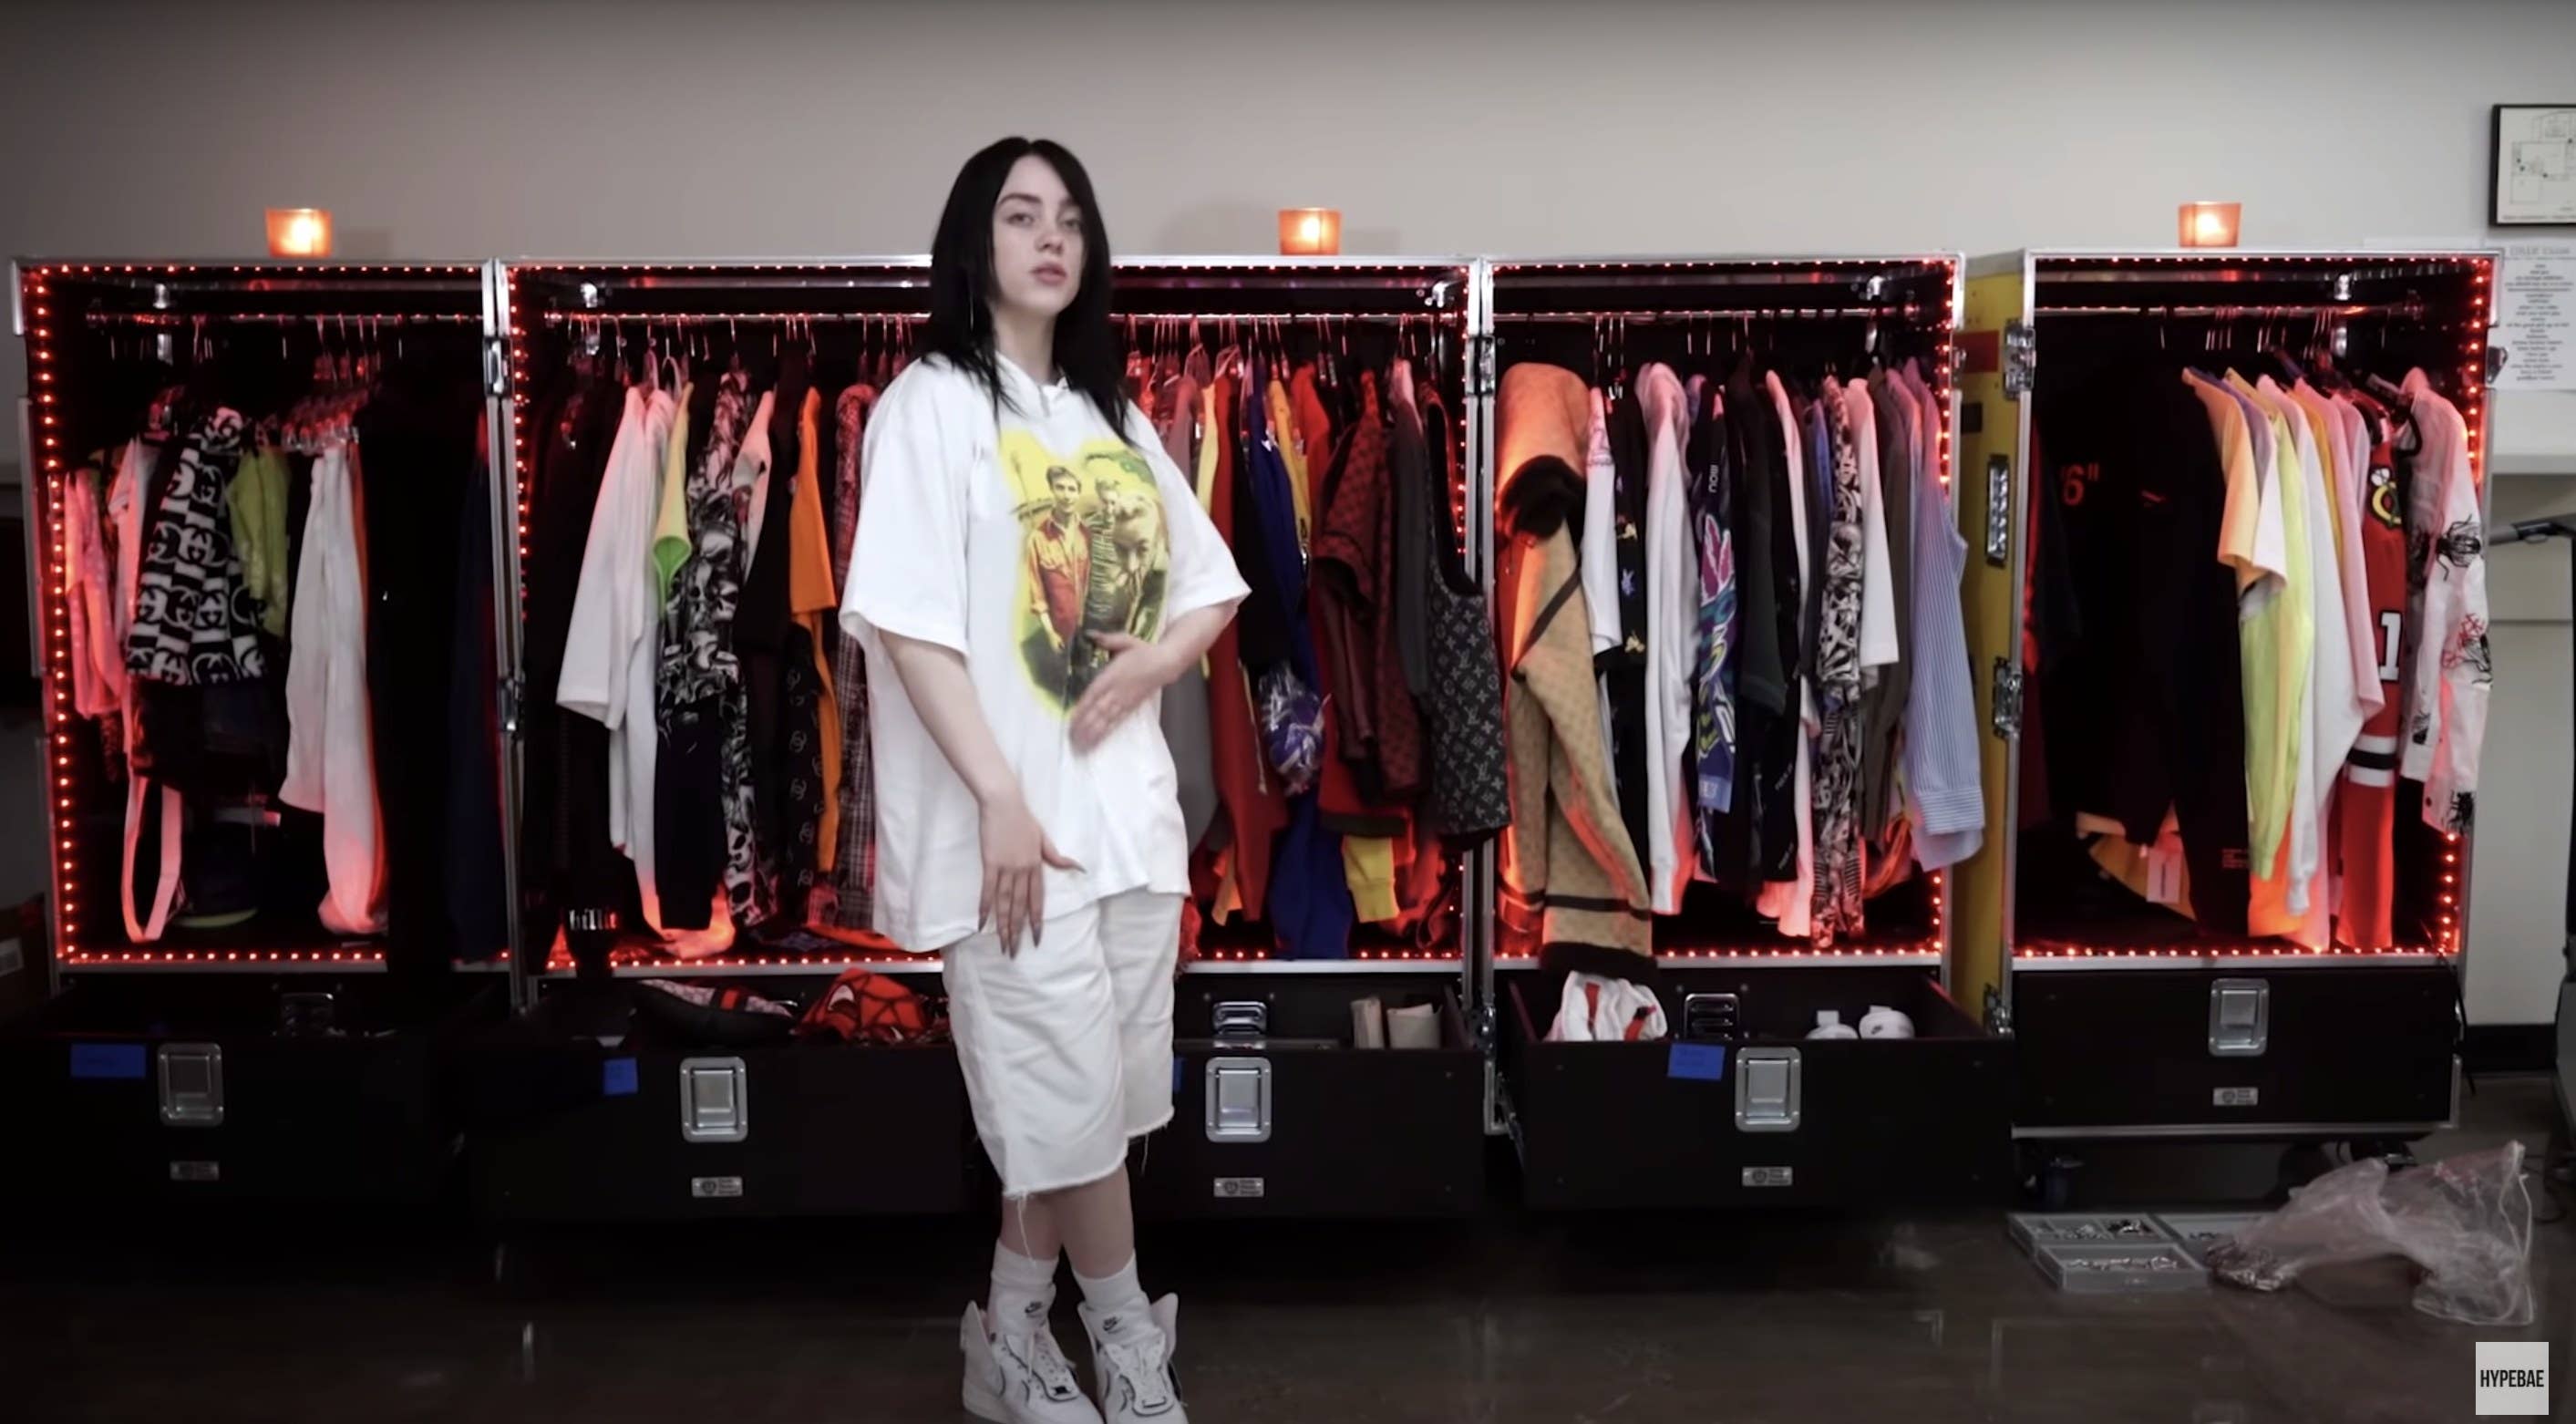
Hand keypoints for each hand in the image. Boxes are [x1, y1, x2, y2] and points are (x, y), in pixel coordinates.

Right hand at [979, 792, 1081, 954]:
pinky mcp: (990, 863)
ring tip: (1002, 944)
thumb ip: (1058, 857)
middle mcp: (1023, 870)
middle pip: (1021, 906)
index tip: (1036, 939)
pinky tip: (981, 924)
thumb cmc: (1023, 819)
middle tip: (1014, 952)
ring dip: (1003, 925)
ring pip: (1005, 902)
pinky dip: (984, 908)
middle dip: (1017, 931)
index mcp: (1037, 866)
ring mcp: (1006, 868)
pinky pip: (987, 890)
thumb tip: (1079, 868)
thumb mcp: (1044, 839)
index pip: (1038, 900)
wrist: (1004, 803)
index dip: (1037, 920)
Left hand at [1070, 631, 1177, 750]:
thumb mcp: (1125, 640)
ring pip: (1107, 720)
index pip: (1094, 694)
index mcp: (1113, 675)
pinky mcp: (1132, 707)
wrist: (1166, 662)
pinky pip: (1117, 722)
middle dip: (1085, 727)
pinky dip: (1106, 732)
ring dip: (1094, 733)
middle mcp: (1117, 691)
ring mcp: (1125, 701)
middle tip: (1072, 739)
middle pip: (1099, 712)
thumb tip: (1089, 633)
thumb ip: (1107, 639)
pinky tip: (1097, 741)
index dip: (1083, 708)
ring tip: (1082, 745)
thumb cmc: (1143, 651)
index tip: (1071, 720)